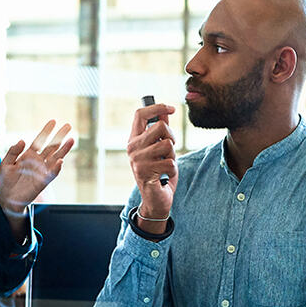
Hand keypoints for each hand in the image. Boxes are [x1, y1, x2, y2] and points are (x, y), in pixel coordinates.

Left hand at [0, 120, 74, 215]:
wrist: (6, 199)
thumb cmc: (5, 181)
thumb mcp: (5, 164)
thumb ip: (13, 152)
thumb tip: (22, 140)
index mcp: (28, 155)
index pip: (40, 141)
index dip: (46, 131)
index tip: (53, 121)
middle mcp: (38, 162)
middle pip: (52, 147)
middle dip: (60, 136)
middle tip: (68, 126)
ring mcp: (41, 171)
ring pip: (56, 158)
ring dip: (64, 150)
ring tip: (71, 140)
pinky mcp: (42, 182)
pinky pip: (52, 174)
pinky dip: (56, 168)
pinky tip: (61, 161)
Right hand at [127, 101, 177, 221]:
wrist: (155, 200)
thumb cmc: (159, 172)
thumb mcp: (160, 149)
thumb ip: (161, 131)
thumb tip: (166, 111)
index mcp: (134, 140)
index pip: (140, 114)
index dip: (157, 107)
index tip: (172, 108)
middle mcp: (132, 148)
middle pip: (161, 126)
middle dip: (172, 137)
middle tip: (168, 152)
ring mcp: (137, 160)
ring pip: (167, 144)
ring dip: (172, 156)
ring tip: (165, 166)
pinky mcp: (145, 172)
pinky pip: (170, 162)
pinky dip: (173, 170)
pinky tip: (165, 176)